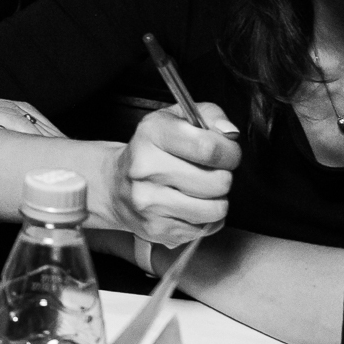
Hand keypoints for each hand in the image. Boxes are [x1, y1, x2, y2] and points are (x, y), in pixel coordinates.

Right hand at [100, 102, 240, 245]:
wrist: (114, 185)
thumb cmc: (150, 151)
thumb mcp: (174, 119)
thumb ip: (209, 116)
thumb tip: (229, 134)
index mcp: (152, 135)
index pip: (209, 148)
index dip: (230, 152)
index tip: (227, 154)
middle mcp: (146, 168)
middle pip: (218, 181)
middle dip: (223, 177)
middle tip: (209, 173)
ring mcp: (149, 201)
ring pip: (216, 209)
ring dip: (215, 201)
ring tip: (199, 191)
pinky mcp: (157, 227)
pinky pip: (205, 228)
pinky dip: (203, 219)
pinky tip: (188, 206)